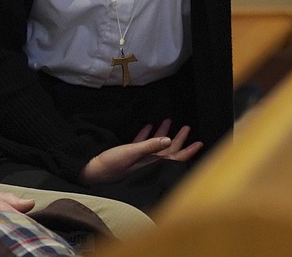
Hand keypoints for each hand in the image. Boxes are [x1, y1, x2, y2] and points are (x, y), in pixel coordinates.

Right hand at [79, 119, 203, 185]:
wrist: (92, 171)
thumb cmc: (111, 164)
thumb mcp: (131, 153)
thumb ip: (150, 146)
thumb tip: (169, 140)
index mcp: (151, 163)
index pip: (175, 157)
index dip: (188, 150)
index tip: (199, 143)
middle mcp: (148, 162)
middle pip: (168, 151)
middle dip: (179, 139)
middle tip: (186, 128)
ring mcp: (138, 159)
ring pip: (156, 146)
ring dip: (163, 134)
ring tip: (168, 121)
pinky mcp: (128, 155)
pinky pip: (141, 144)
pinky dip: (146, 135)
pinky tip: (148, 127)